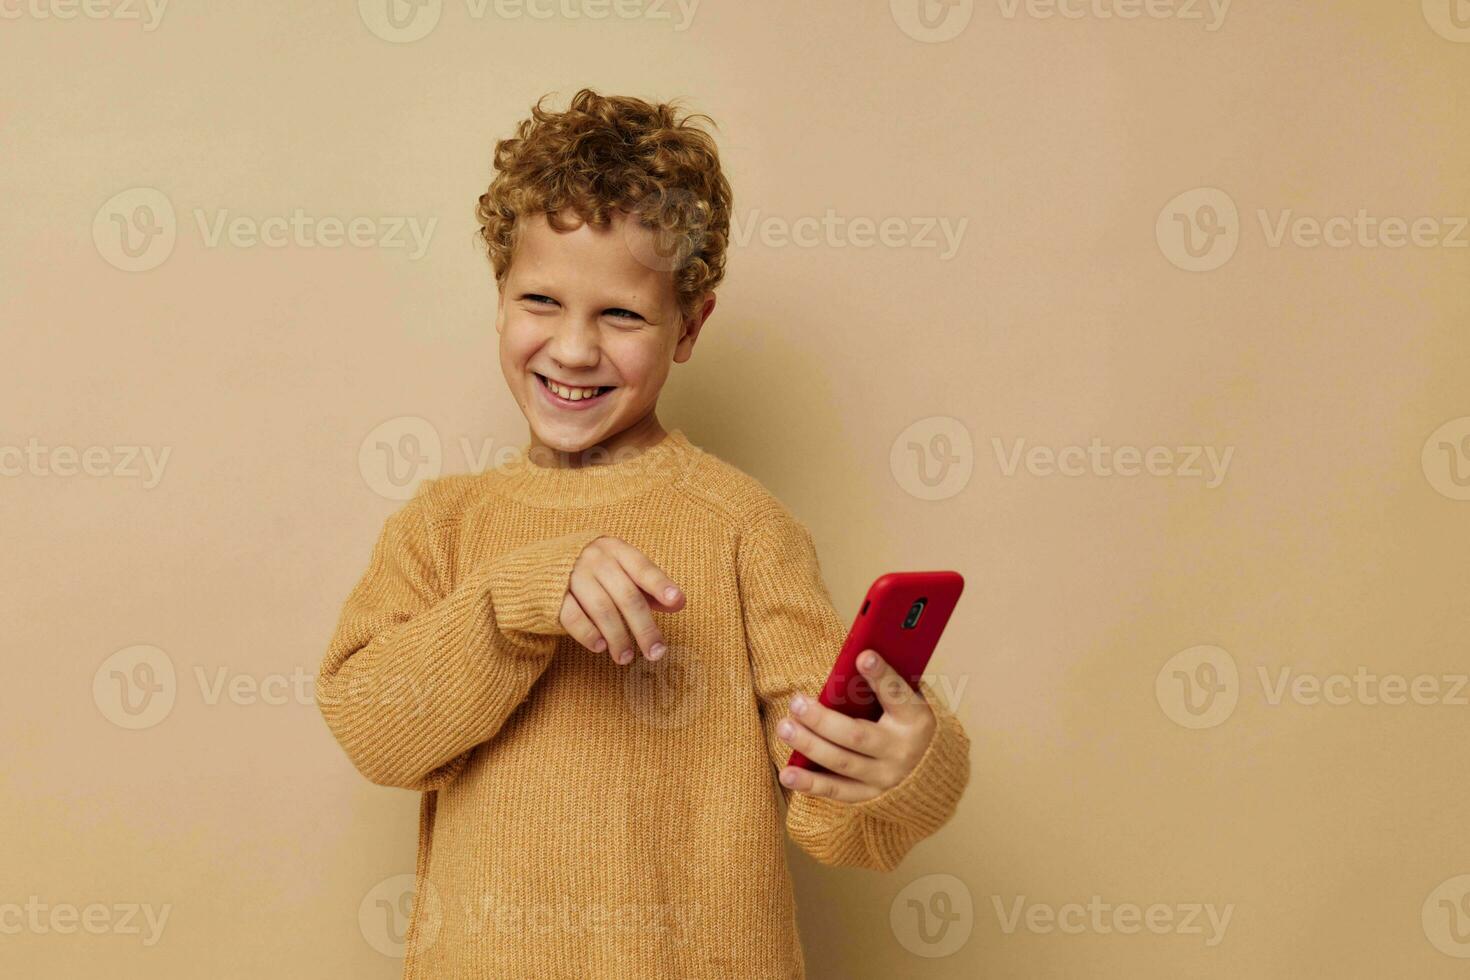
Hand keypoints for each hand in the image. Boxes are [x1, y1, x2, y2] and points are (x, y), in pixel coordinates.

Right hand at [559, 536, 684, 664]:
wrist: (541, 570)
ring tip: (626, 658)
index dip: (660, 585)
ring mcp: (572, 576)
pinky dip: (588, 634)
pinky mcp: (553, 596)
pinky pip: (573, 617)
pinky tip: (600, 647)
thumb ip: (648, 587)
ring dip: (618, 637)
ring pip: (602, 609)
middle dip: (644, 627)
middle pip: (626, 595)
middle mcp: (595, 559)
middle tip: (656, 653)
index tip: (677, 601)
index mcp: (615, 549)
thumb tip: (679, 604)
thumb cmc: (594, 573)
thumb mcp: (621, 572)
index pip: (642, 567)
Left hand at [775, 649, 935, 803]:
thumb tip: (854, 658)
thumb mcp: (905, 699)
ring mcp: (886, 776)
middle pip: (856, 736)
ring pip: (841, 762)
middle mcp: (901, 750)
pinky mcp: (870, 794)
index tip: (863, 656)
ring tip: (785, 728)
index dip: (881, 675)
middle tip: (796, 702)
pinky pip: (837, 791)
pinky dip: (811, 784)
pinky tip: (787, 774)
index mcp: (915, 719)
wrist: (929, 769)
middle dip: (822, 719)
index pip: (897, 694)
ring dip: (809, 745)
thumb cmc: (905, 720)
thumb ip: (883, 683)